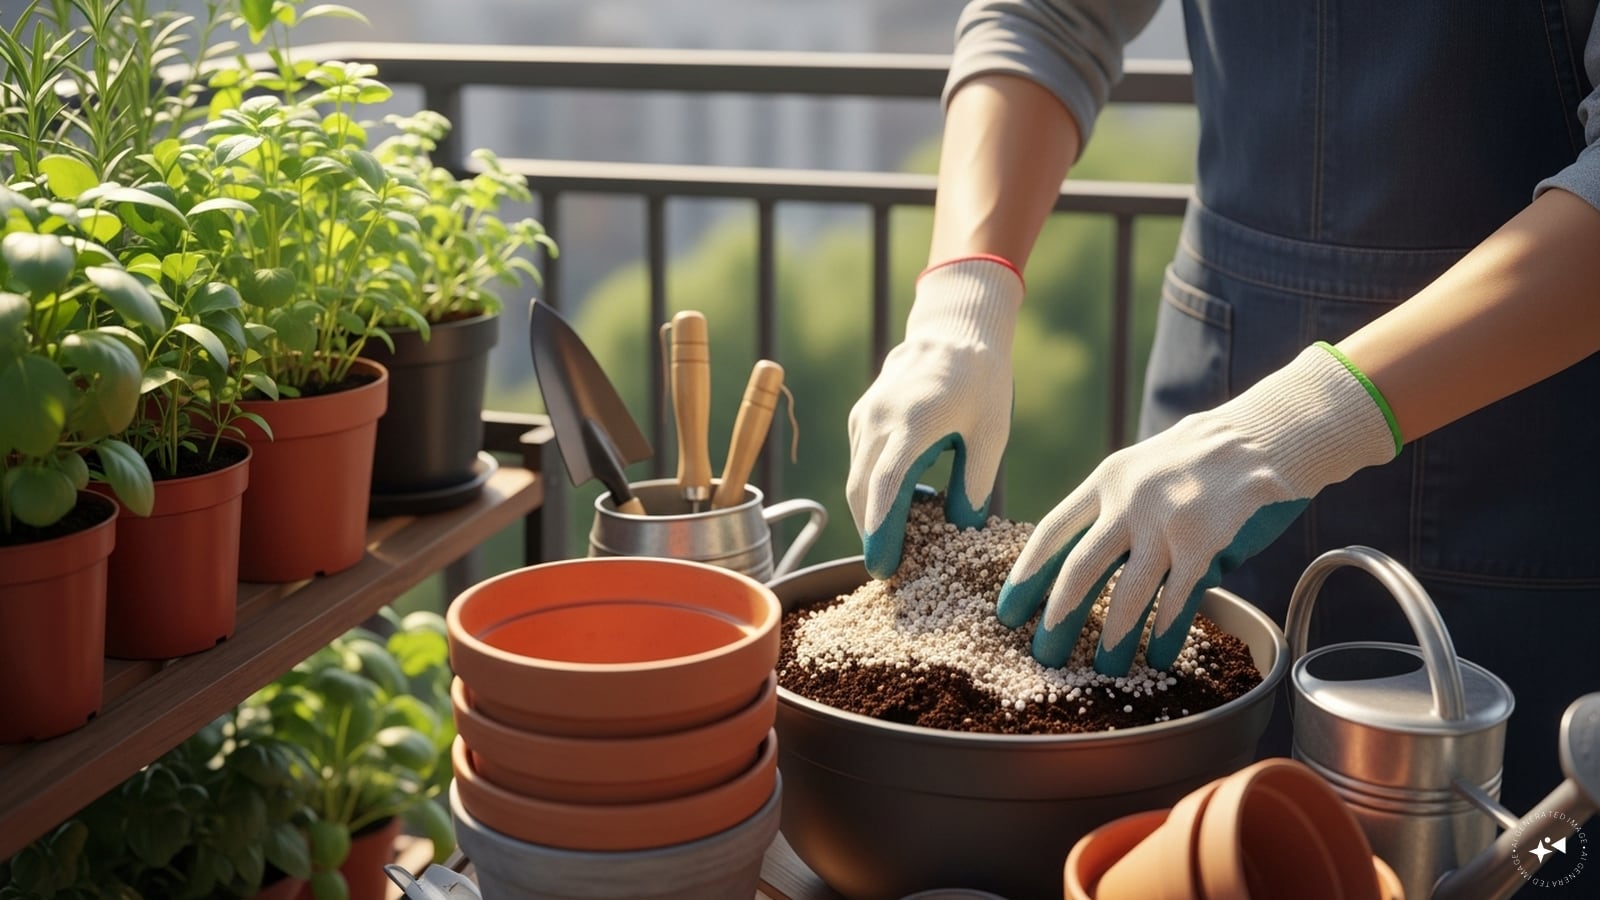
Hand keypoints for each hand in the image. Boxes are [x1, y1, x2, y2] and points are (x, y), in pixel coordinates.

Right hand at [847, 256, 1021, 578]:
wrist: (954, 330)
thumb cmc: (981, 381)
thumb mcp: (991, 434)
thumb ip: (974, 484)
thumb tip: (962, 530)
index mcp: (912, 423)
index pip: (885, 489)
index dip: (880, 533)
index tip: (885, 568)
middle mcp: (878, 420)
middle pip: (861, 492)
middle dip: (871, 533)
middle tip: (891, 568)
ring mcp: (865, 417)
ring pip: (856, 480)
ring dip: (871, 514)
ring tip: (898, 542)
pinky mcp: (862, 417)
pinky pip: (860, 463)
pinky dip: (873, 490)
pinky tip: (904, 503)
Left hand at [996, 343, 1399, 674]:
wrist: (1269, 433)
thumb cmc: (1201, 457)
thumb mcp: (1141, 466)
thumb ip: (1110, 507)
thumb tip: (1074, 559)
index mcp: (1106, 479)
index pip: (1052, 533)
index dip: (1026, 576)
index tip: (1007, 612)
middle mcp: (1130, 501)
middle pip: (1080, 570)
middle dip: (1058, 618)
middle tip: (1043, 654)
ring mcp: (1169, 524)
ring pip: (1127, 596)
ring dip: (1113, 639)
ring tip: (1103, 670)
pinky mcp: (1207, 546)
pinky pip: (1177, 602)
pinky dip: (1164, 635)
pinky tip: (1156, 658)